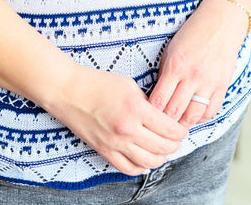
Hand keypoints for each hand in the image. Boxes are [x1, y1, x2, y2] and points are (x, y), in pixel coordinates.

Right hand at [50, 66, 187, 175]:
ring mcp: (115, 143)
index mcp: (135, 109)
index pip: (169, 129)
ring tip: (163, 150)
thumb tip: (160, 116)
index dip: (180, 131)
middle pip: (163, 147)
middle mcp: (127, 129)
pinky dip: (142, 167)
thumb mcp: (128, 85)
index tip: (181, 129)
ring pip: (149, 162)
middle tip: (176, 139)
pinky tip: (145, 159)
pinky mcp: (104, 151)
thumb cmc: (97, 83)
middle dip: (174, 145)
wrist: (68, 91)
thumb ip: (146, 102)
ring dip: (161, 158)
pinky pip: (129, 168)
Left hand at [148, 0, 246, 127]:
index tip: (147, 116)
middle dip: (165, 123)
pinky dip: (201, 118)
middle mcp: (192, 76)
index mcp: (175, 66)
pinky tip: (194, 115)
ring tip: (176, 125)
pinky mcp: (222, 86)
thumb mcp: (171, 49)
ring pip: (193, 116)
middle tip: (159, 127)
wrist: (221, 23)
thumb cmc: (193, 33)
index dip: (151, 113)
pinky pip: (211, 111)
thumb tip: (158, 97)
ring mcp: (209, 83)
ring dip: (183, 124)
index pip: (159, 100)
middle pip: (175, 112)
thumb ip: (165, 74)